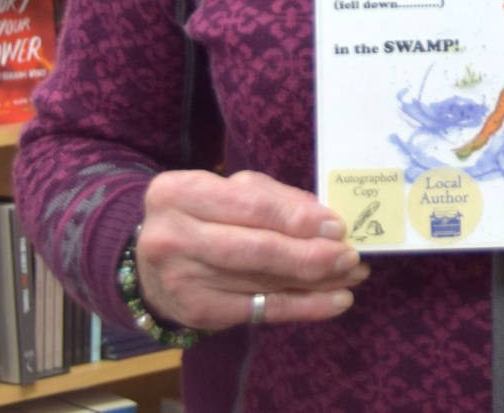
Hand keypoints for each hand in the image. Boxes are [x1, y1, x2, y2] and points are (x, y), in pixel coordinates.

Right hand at [136, 169, 369, 328]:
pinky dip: (303, 307)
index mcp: (179, 192)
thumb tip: (324, 218)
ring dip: (316, 282)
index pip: (251, 205)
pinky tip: (334, 302)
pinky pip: (261, 311)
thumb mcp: (227, 192)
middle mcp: (172, 236)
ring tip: (352, 276)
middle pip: (258, 249)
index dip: (298, 218)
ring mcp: (181, 279)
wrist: (151, 264)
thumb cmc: (200, 217)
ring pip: (264, 281)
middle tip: (351, 256)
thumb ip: (272, 198)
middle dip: (312, 255)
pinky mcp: (196, 313)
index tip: (338, 226)